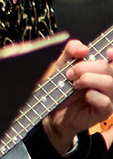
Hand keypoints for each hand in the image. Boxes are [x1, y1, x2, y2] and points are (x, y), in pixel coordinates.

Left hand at [43, 38, 112, 154]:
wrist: (51, 112)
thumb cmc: (60, 89)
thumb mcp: (61, 66)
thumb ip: (71, 52)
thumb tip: (82, 47)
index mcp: (100, 70)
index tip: (108, 52)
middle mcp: (107, 82)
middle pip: (107, 67)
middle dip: (85, 67)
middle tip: (70, 74)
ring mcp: (109, 96)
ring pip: (109, 82)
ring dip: (88, 80)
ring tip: (75, 85)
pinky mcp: (105, 110)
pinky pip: (105, 100)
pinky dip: (92, 96)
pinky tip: (85, 96)